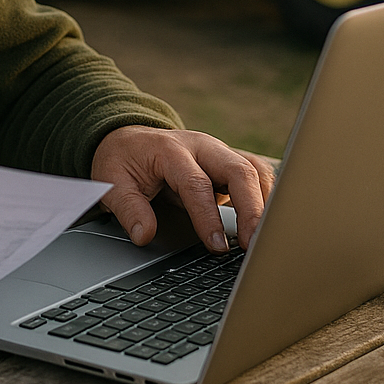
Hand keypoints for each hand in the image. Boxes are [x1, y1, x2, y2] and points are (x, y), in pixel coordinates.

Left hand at [91, 126, 275, 252]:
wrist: (130, 138)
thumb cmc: (124, 160)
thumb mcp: (112, 182)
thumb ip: (129, 209)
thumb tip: (145, 236)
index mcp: (171, 150)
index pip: (196, 183)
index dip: (208, 216)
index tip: (218, 245)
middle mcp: (201, 146)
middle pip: (238, 171)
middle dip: (252, 209)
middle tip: (255, 243)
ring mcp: (219, 152)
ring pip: (254, 170)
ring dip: (265, 203)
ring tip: (269, 237)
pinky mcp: (230, 161)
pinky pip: (257, 174)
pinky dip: (268, 196)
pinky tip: (271, 221)